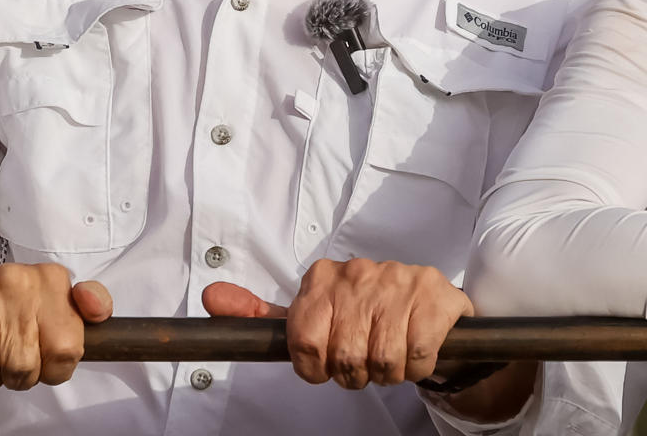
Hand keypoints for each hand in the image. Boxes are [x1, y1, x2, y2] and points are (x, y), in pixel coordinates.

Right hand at [0, 266, 111, 391]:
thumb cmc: (8, 306)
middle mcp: (15, 278)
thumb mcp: (56, 303)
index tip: (41, 359)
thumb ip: (91, 307)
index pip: (67, 349)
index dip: (52, 369)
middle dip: (15, 376)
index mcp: (51, 279)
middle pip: (24, 366)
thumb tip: (98, 310)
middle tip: (7, 360)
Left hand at [204, 260, 472, 388]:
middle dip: (355, 373)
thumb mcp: (310, 315)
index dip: (317, 365)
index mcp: (324, 277)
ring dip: (386, 372)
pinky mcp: (435, 297)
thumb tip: (211, 296)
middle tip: (363, 361)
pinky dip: (415, 368)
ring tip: (389, 355)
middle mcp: (360, 273)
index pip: (304, 341)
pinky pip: (415, 357)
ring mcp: (400, 282)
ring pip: (381, 360)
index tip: (327, 361)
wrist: (428, 304)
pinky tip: (415, 350)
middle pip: (345, 357)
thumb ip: (260, 314)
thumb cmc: (362, 315)